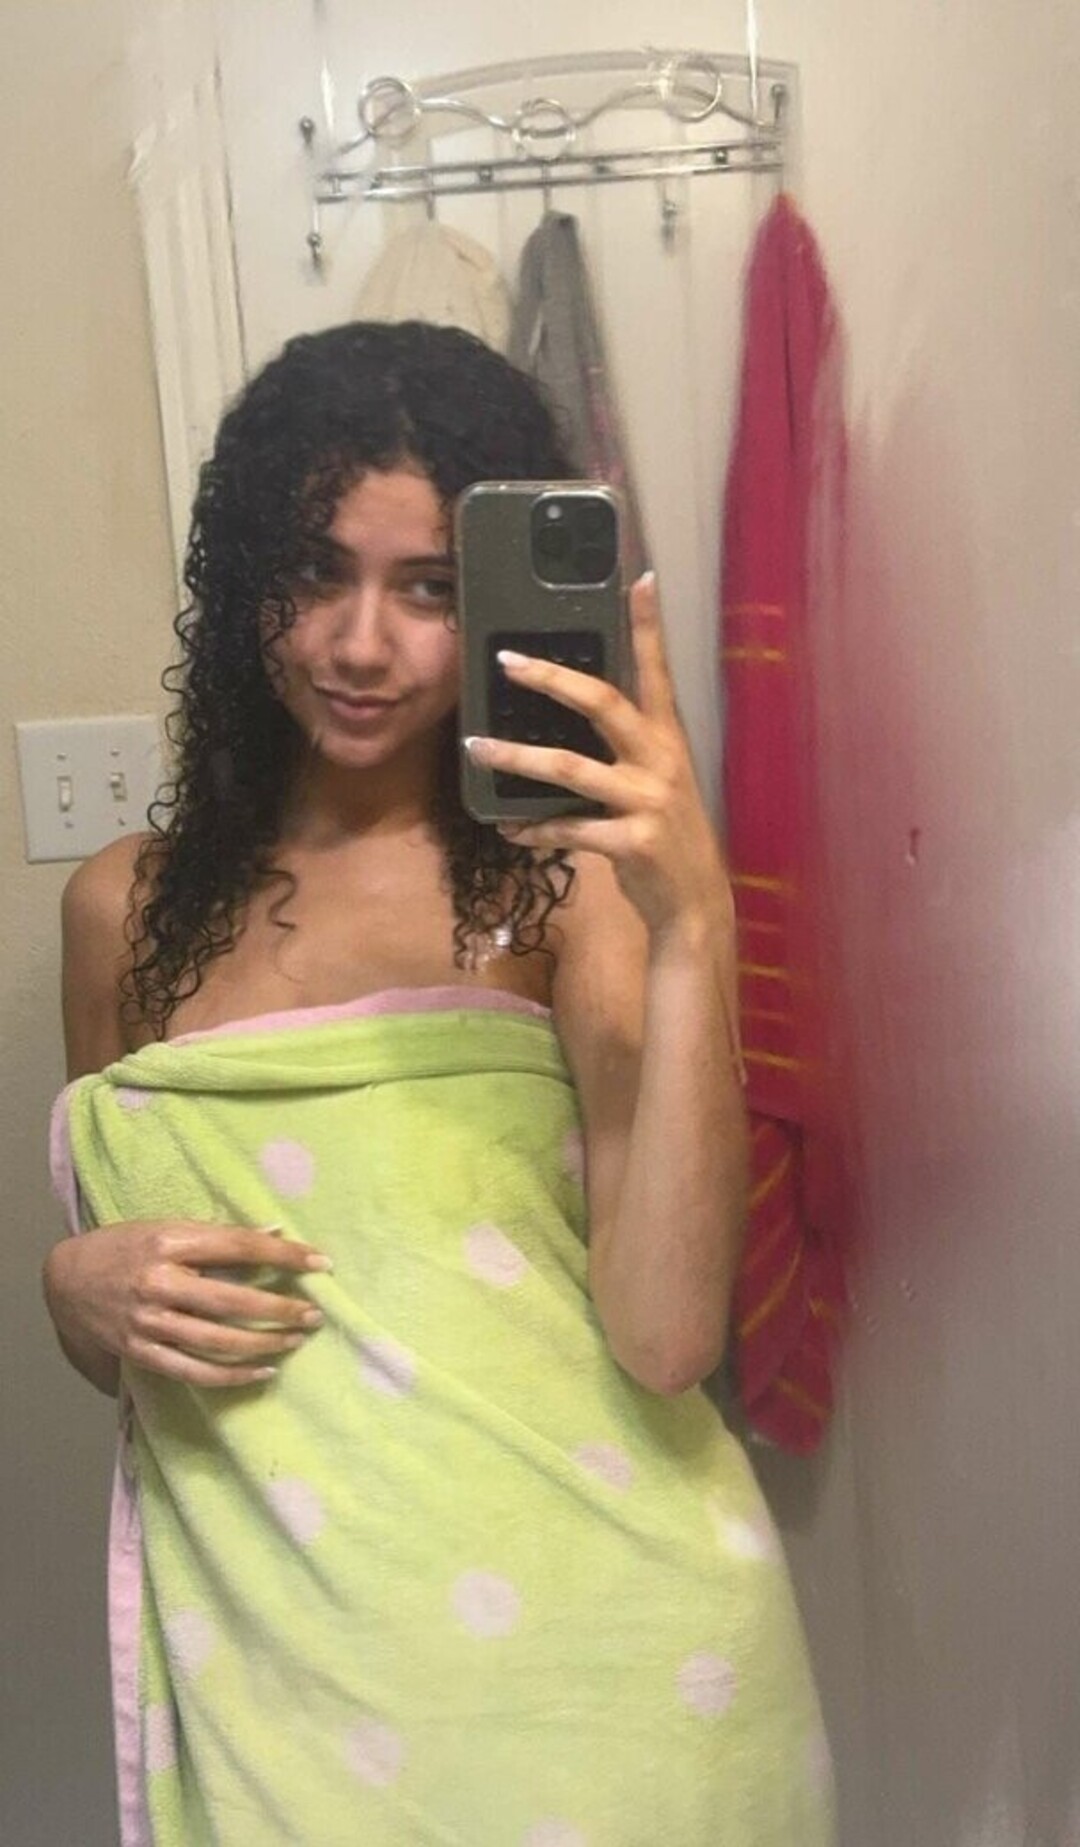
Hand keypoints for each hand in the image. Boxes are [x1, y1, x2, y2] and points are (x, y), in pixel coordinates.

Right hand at [43, 1221, 330, 1387]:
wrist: (65, 1279)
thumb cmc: (126, 1246)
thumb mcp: (168, 1228)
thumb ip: (217, 1236)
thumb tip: (274, 1234)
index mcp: (170, 1242)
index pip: (239, 1246)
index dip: (284, 1254)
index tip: (321, 1263)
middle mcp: (159, 1282)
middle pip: (232, 1300)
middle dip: (280, 1308)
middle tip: (314, 1314)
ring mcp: (148, 1321)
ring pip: (217, 1341)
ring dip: (264, 1343)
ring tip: (295, 1341)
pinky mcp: (141, 1352)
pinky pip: (194, 1370)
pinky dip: (233, 1375)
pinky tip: (263, 1371)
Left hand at [464, 573, 731, 938]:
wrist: (694, 904)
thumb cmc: (664, 836)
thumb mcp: (655, 783)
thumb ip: (623, 750)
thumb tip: (565, 718)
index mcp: (667, 740)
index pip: (656, 671)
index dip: (648, 626)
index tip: (640, 580)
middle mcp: (660, 762)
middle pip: (603, 703)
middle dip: (551, 679)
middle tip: (507, 661)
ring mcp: (647, 802)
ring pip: (569, 768)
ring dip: (516, 758)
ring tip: (475, 749)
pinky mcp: (631, 844)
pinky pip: (568, 829)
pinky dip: (533, 828)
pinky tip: (507, 827)